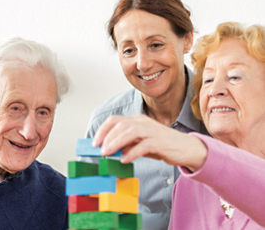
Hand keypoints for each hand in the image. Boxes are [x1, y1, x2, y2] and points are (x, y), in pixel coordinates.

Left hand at [93, 115, 207, 171]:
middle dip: (107, 137)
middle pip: (120, 125)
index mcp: (137, 120)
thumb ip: (127, 144)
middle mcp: (143, 122)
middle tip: (99, 150)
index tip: (95, 142)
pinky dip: (132, 152)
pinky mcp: (159, 142)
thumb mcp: (141, 143)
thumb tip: (109, 150)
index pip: (115, 120)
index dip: (103, 130)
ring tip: (107, 153)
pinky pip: (143, 145)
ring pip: (130, 132)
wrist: (185, 148)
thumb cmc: (161, 145)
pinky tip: (125, 160)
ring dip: (116, 143)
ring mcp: (152, 131)